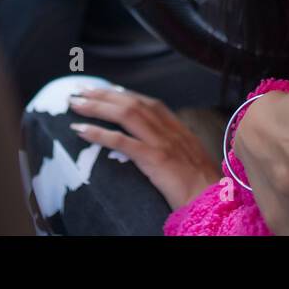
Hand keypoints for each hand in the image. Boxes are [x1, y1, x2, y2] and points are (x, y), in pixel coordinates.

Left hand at [67, 86, 221, 209]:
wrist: (213, 200)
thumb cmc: (202, 185)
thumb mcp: (190, 157)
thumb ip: (173, 145)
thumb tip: (155, 142)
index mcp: (177, 127)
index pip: (146, 102)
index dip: (122, 93)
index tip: (104, 89)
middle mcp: (168, 129)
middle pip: (131, 102)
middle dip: (103, 94)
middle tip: (79, 91)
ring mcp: (161, 141)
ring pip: (125, 114)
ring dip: (96, 106)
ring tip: (75, 104)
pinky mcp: (154, 158)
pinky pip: (122, 141)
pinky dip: (99, 133)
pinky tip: (81, 129)